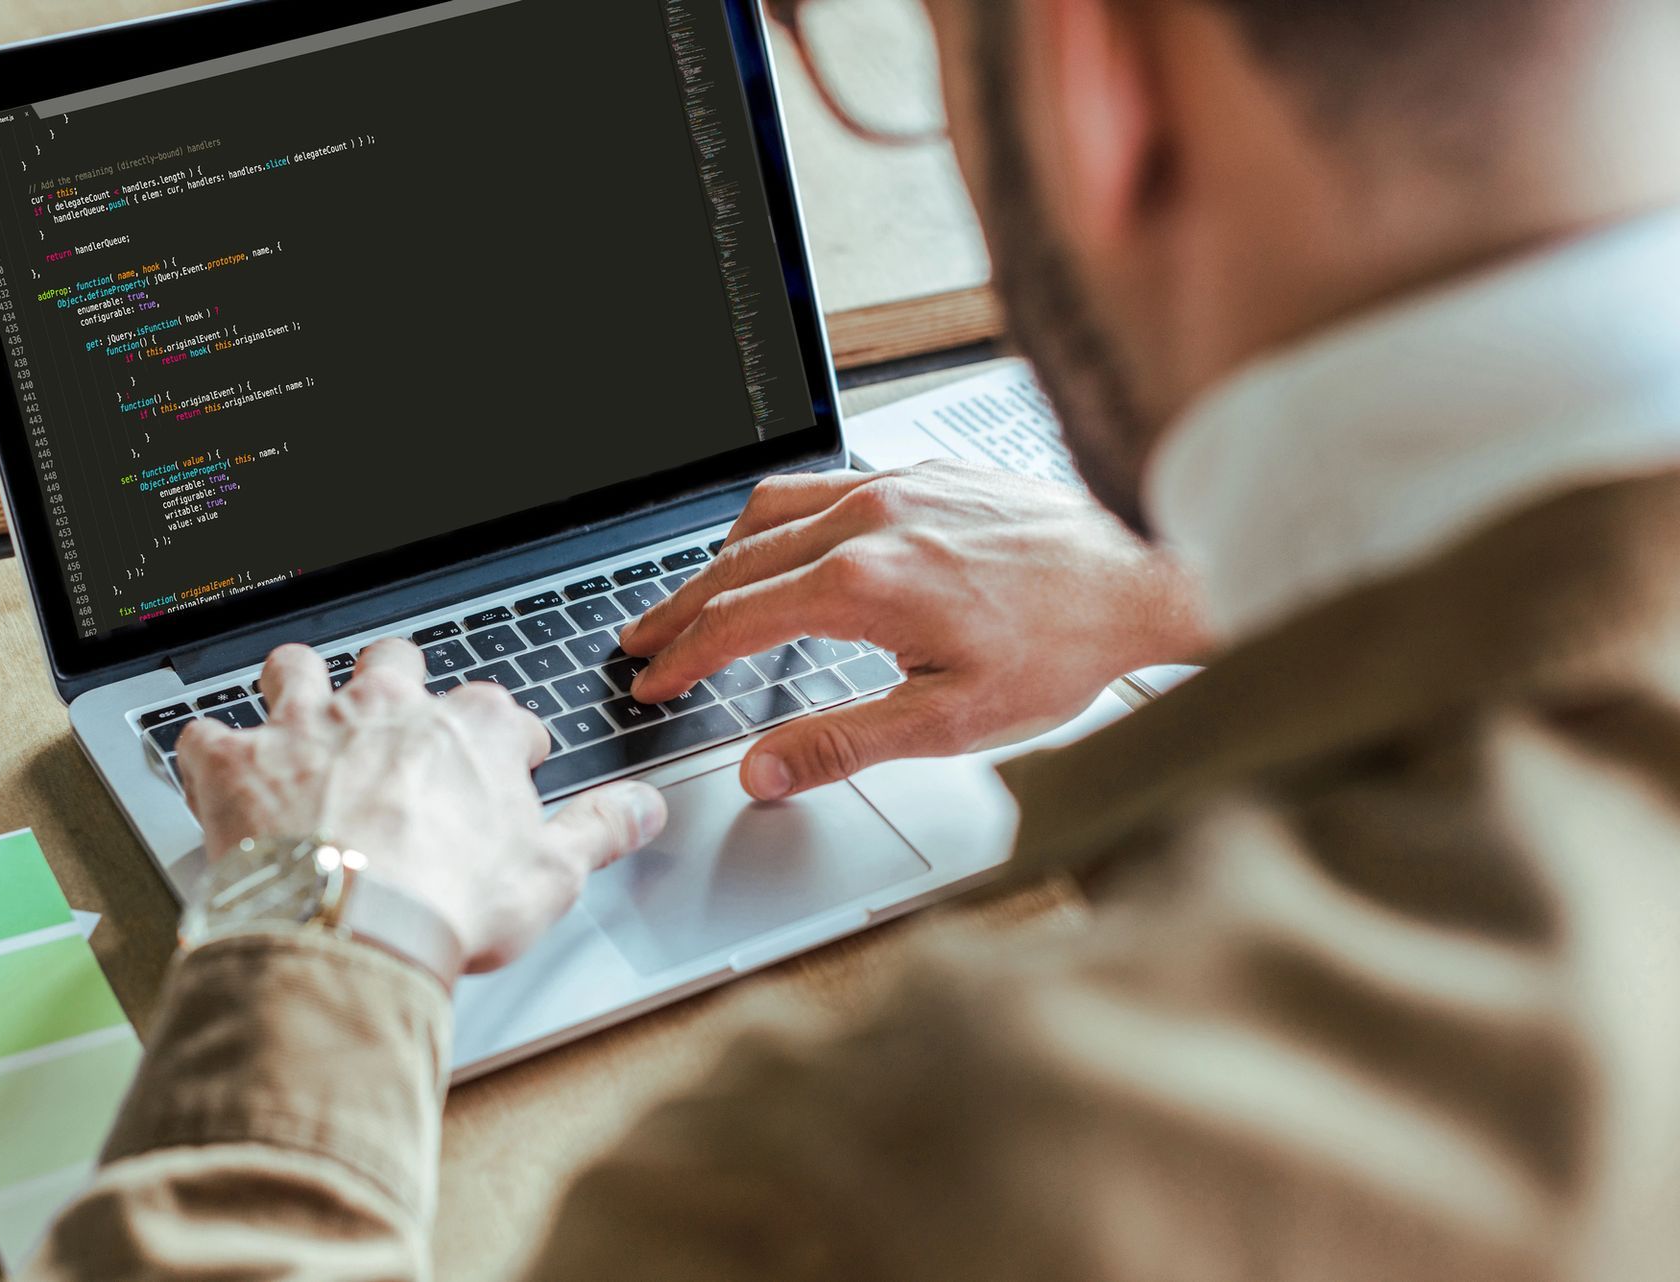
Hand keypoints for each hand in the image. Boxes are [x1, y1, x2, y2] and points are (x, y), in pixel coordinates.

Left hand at [175, 640, 667, 971]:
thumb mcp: (554, 873)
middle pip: (394, 661)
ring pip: (296, 668)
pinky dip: (206, 748)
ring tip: (300, 707)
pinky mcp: (237, 764)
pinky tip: (212, 765)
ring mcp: (306, 728)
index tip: (510, 767)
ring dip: (297, 684)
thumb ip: (603, 831)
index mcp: (470, 730)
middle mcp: (387, 709)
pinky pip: (204, 734)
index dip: (507, 740)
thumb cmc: (448, 901)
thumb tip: (645, 810)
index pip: (502, 712)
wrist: (348, 927)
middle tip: (399, 716)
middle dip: (398, 679)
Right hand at [620, 461, 1208, 799]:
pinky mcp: (922, 474)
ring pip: (772, 511)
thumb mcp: (951, 721)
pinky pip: (822, 485)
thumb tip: (762, 774)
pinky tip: (781, 543)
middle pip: (736, 562)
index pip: (736, 621)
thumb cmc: (1061, 647)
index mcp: (863, 582)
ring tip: (692, 594)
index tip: (653, 682)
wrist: (1141, 575)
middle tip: (642, 641)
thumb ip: (843, 745)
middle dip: (679, 607)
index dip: (682, 658)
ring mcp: (895, 487)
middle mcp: (869, 519)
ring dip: (720, 557)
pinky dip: (776, 520)